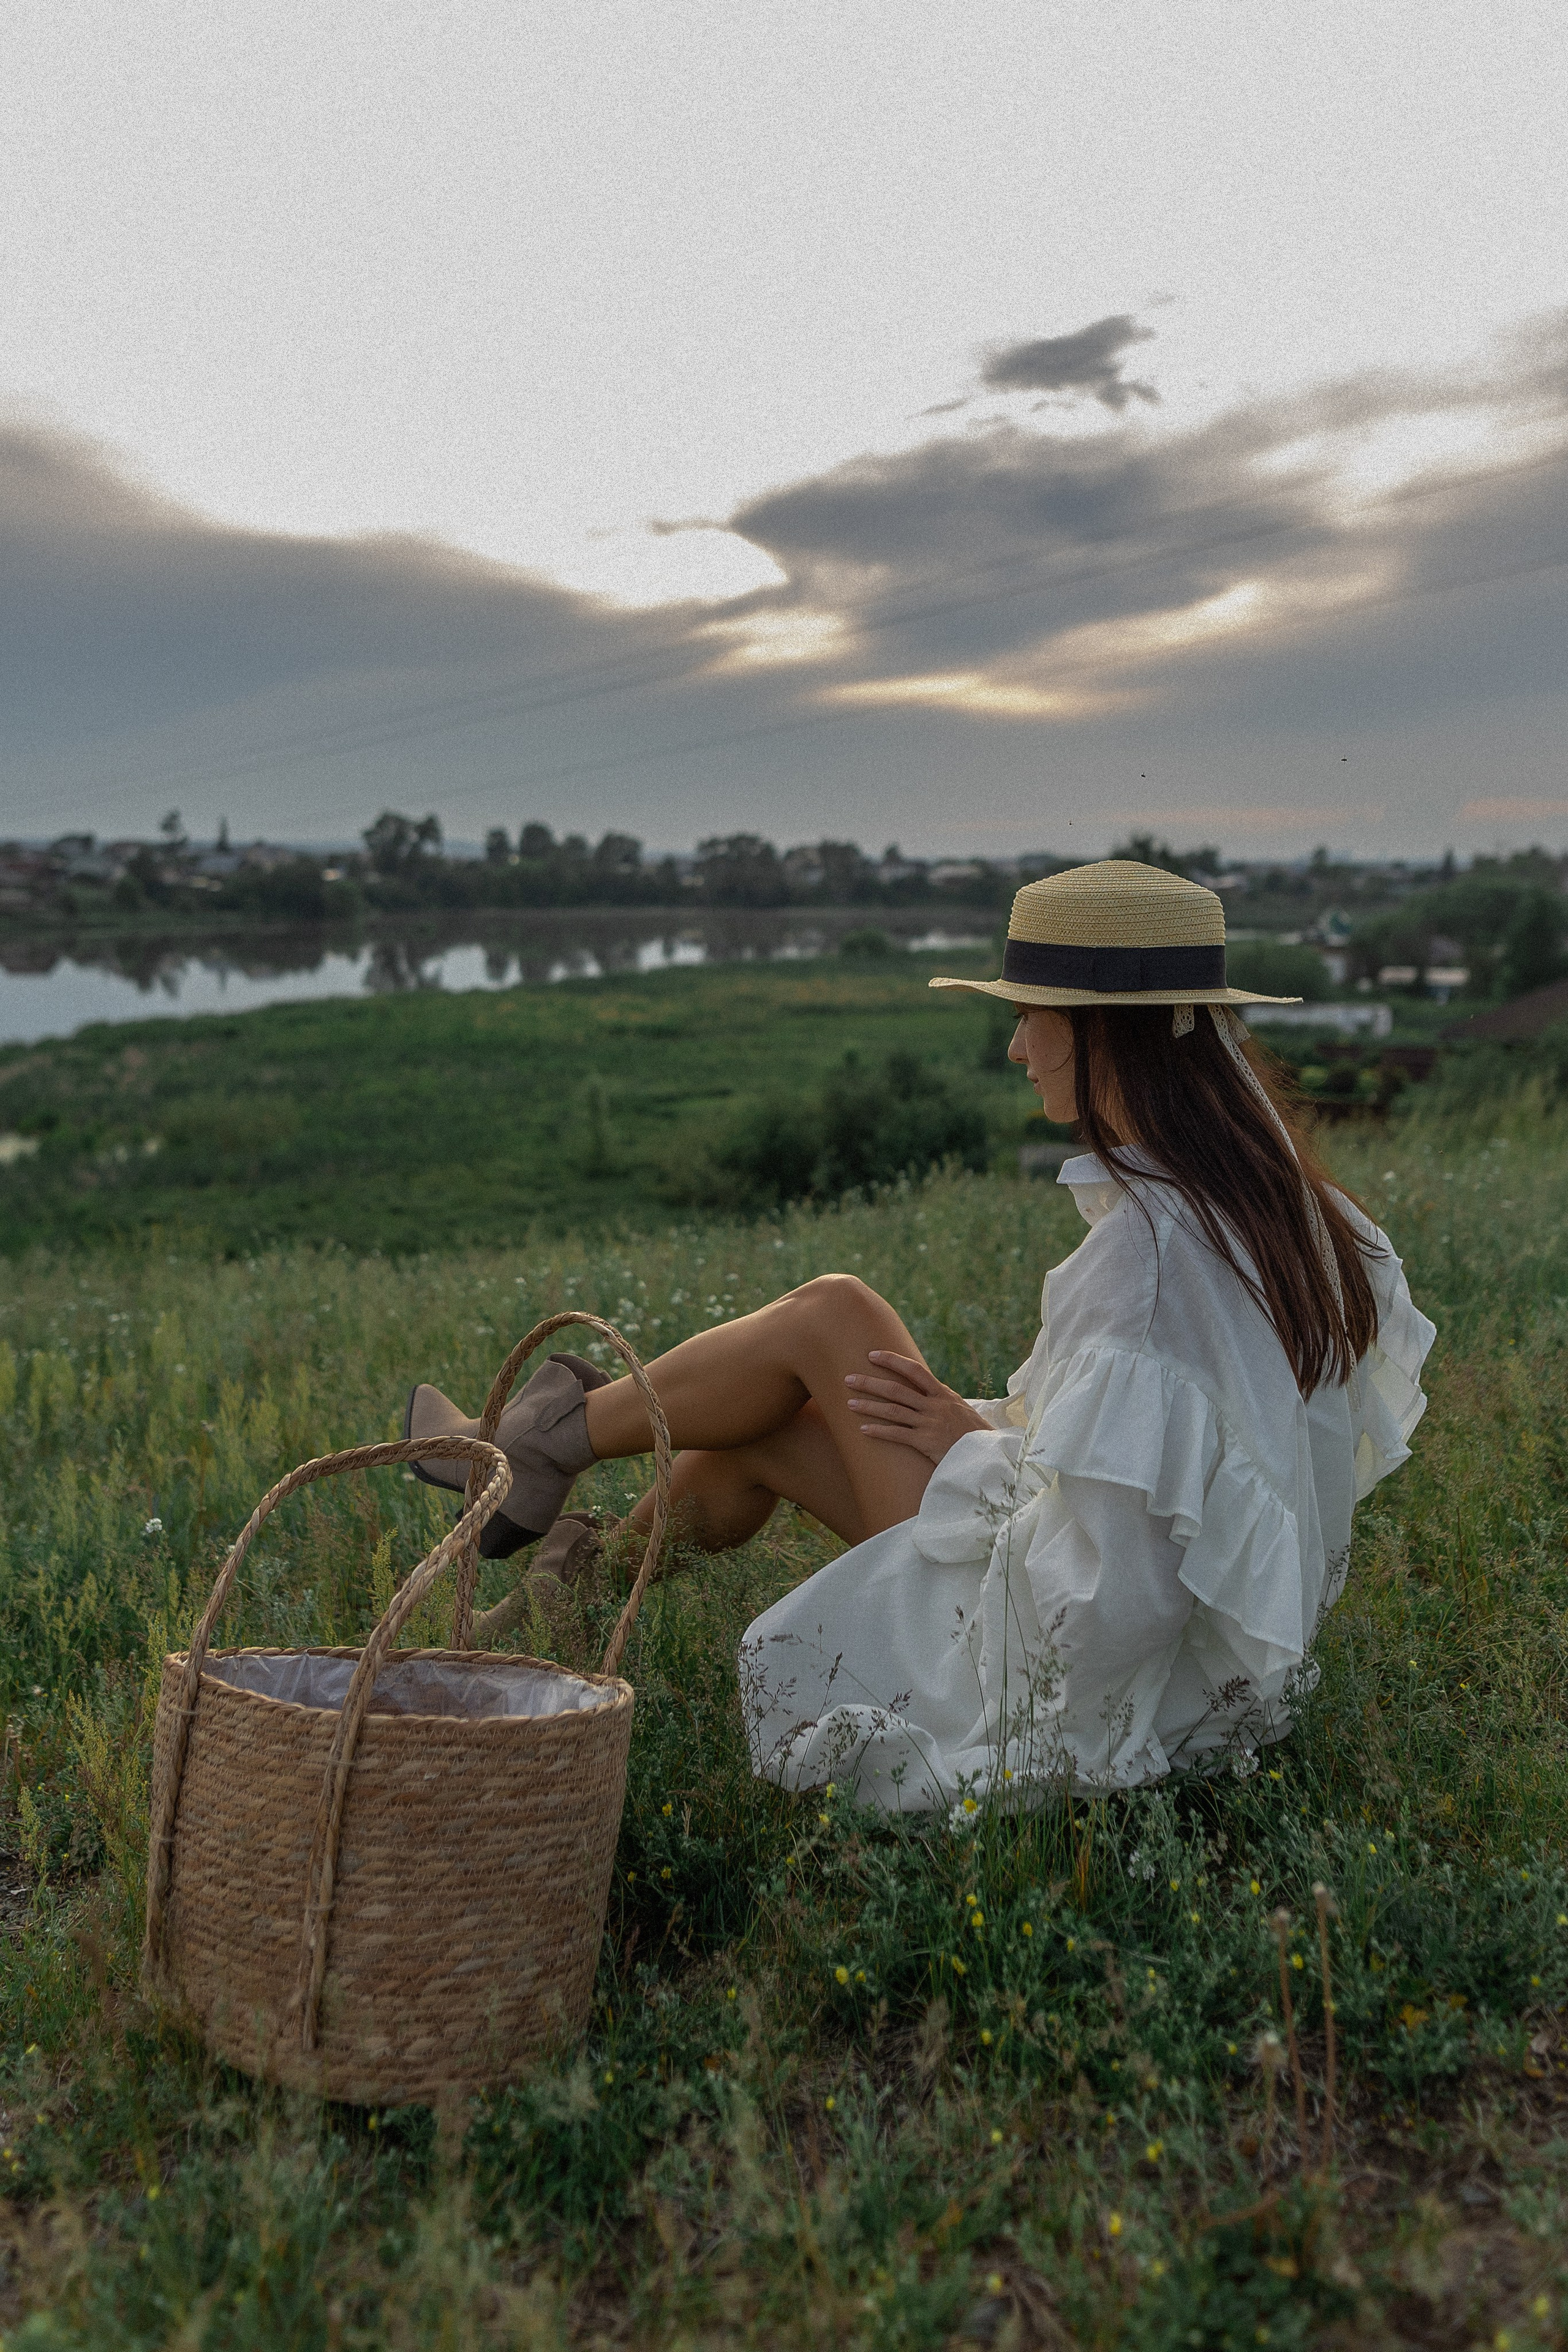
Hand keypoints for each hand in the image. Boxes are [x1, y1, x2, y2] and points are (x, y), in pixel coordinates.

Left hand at [844, 1352, 991, 1465]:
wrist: (986, 1455)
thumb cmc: (972, 1433)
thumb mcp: (959, 1409)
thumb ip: (941, 1399)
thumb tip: (924, 1390)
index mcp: (942, 1394)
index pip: (914, 1370)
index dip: (892, 1360)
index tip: (872, 1355)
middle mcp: (934, 1405)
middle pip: (896, 1389)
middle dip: (870, 1383)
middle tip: (848, 1379)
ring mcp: (929, 1423)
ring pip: (893, 1411)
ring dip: (869, 1406)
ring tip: (849, 1403)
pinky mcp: (925, 1443)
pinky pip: (897, 1435)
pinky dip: (879, 1431)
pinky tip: (863, 1429)